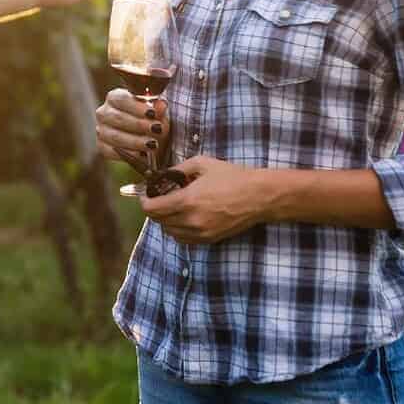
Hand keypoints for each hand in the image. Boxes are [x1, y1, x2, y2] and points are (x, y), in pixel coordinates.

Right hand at [95, 88, 168, 174]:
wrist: (147, 137)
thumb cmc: (150, 119)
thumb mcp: (157, 113)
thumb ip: (158, 109)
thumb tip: (161, 106)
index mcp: (115, 98)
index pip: (122, 99)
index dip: (137, 107)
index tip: (152, 113)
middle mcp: (104, 113)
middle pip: (118, 118)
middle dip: (139, 125)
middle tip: (156, 129)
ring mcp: (101, 130)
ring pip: (115, 136)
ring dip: (136, 141)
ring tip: (153, 144)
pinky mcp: (102, 146)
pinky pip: (112, 151)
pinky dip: (129, 154)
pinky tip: (143, 155)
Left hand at [140, 157, 268, 243]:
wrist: (258, 196)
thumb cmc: (232, 177)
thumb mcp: (202, 164)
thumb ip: (178, 169)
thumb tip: (164, 175)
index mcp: (187, 201)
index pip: (153, 209)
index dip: (145, 202)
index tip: (146, 195)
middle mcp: (191, 220)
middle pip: (159, 222)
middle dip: (155, 210)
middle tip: (159, 199)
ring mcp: (200, 233)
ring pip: (170, 232)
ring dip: (166, 221)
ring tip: (172, 208)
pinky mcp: (209, 239)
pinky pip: (184, 239)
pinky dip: (178, 230)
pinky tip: (184, 218)